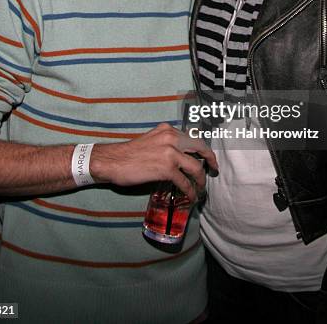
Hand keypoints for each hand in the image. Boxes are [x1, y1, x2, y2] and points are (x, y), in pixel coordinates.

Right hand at [90, 123, 217, 200]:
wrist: (112, 161)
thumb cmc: (129, 154)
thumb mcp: (152, 140)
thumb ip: (167, 144)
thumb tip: (182, 157)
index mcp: (168, 130)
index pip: (192, 137)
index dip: (203, 149)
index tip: (207, 157)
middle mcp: (171, 137)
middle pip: (200, 148)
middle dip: (210, 159)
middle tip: (214, 169)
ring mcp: (170, 153)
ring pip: (195, 167)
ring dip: (201, 180)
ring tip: (201, 189)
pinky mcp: (166, 169)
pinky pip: (184, 182)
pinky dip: (190, 191)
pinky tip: (191, 196)